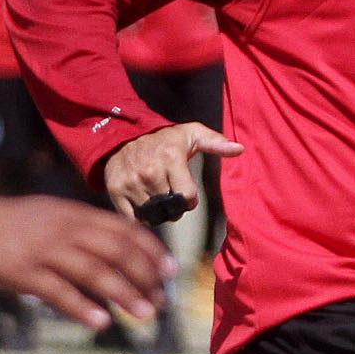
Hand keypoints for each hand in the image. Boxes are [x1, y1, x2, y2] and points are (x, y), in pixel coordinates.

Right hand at [0, 195, 171, 330]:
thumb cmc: (5, 225)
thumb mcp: (47, 215)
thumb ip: (78, 230)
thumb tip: (113, 252)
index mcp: (71, 213)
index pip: (123, 229)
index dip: (150, 250)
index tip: (169, 270)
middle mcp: (62, 228)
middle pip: (116, 251)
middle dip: (145, 276)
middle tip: (162, 300)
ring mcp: (42, 250)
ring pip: (95, 272)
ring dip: (125, 294)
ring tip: (145, 314)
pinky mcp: (23, 274)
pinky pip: (60, 293)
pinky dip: (84, 309)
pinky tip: (102, 323)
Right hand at [100, 122, 243, 220]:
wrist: (122, 136)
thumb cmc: (163, 140)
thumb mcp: (191, 134)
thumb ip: (215, 142)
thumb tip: (239, 149)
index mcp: (171, 158)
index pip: (187, 197)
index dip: (190, 199)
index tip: (185, 193)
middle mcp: (150, 171)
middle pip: (170, 209)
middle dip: (174, 208)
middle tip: (170, 197)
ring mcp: (131, 182)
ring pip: (153, 216)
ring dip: (157, 213)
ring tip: (156, 199)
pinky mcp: (115, 191)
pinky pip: (133, 218)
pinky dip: (140, 217)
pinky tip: (142, 204)